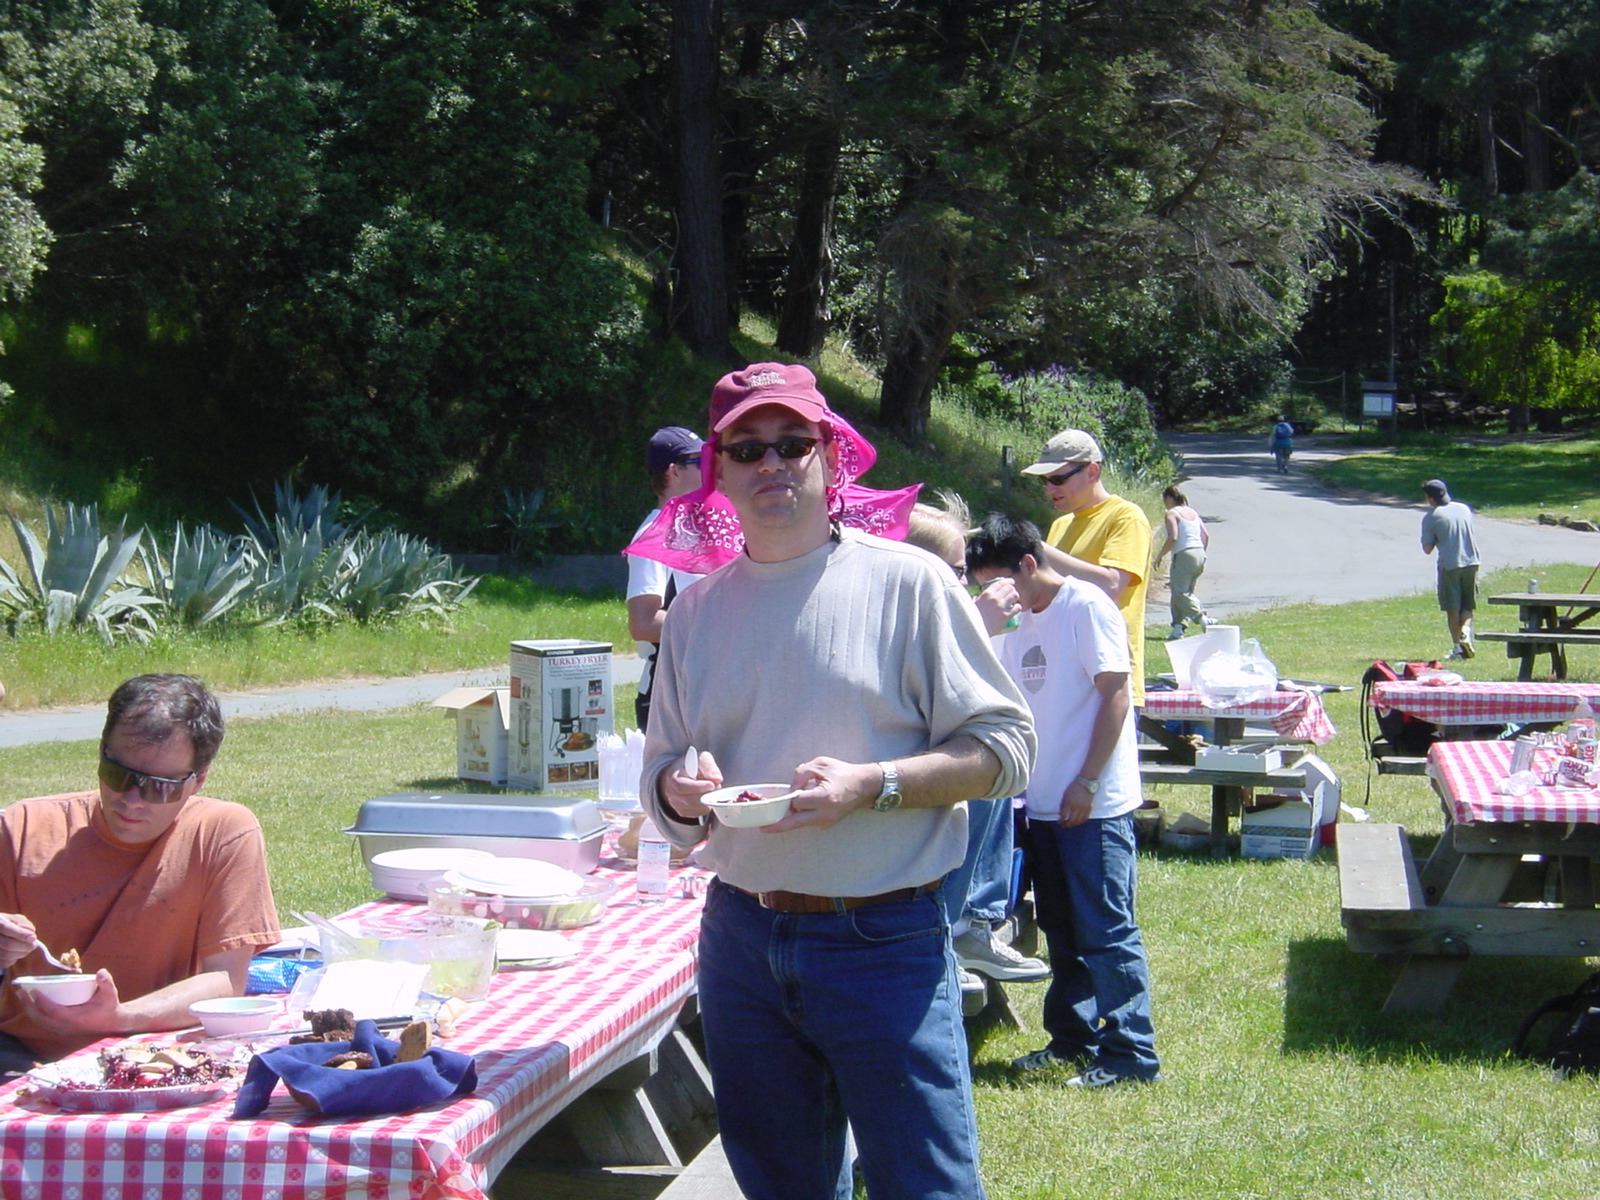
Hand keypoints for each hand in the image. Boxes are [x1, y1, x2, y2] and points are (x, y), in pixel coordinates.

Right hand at [0, 912, 36, 970]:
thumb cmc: (9, 924)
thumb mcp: (16, 919)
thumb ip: (24, 924)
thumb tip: (31, 936)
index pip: (7, 928)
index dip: (21, 934)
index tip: (33, 938)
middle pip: (8, 944)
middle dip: (25, 946)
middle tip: (33, 945)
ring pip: (6, 955)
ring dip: (21, 953)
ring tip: (26, 949)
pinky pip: (3, 963)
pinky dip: (13, 959)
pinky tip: (15, 953)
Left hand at [16, 969, 123, 1036]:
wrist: (111, 1023)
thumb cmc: (109, 1006)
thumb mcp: (111, 993)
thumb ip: (106, 982)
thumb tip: (101, 971)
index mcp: (76, 1019)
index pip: (54, 1012)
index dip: (43, 1002)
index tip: (35, 991)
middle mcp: (66, 1026)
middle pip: (41, 1018)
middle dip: (29, 1005)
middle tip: (22, 991)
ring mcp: (62, 1029)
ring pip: (40, 1022)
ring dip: (30, 1009)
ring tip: (23, 995)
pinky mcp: (60, 1028)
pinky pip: (43, 1022)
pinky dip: (35, 1013)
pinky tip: (31, 1003)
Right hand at [659, 748, 722, 818]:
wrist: (682, 774)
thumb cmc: (692, 765)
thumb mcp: (700, 758)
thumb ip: (708, 766)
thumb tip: (717, 779)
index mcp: (672, 777)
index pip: (681, 786)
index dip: (697, 787)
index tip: (711, 785)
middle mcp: (671, 793)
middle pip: (689, 800)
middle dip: (706, 795)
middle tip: (717, 787)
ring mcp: (676, 804)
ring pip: (696, 808)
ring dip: (708, 800)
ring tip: (713, 789)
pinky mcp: (683, 812)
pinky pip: (698, 813)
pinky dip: (707, 806)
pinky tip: (708, 796)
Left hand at [762, 756, 878, 832]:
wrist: (864, 786)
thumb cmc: (842, 773)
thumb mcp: (821, 764)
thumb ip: (802, 773)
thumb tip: (790, 789)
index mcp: (825, 798)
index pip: (797, 802)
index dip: (790, 795)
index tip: (788, 792)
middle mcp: (826, 814)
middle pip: (795, 823)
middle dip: (778, 825)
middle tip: (763, 828)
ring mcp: (827, 822)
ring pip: (800, 823)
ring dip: (790, 818)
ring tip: (778, 814)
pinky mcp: (827, 824)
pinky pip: (808, 822)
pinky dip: (800, 816)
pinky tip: (797, 809)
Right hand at [974, 578, 1023, 635]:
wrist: (973, 630)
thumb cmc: (971, 617)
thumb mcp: (973, 603)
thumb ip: (978, 598)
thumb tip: (978, 596)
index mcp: (987, 593)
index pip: (1001, 583)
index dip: (1008, 581)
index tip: (1011, 582)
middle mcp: (995, 598)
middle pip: (1010, 588)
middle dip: (1012, 590)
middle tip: (1012, 593)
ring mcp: (1001, 607)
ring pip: (1015, 595)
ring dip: (1015, 597)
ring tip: (1013, 601)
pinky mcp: (1006, 616)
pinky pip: (1017, 608)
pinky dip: (1017, 607)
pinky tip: (1015, 609)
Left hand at [1057, 782, 1094, 827]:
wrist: (1086, 784)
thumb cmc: (1074, 788)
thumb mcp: (1065, 795)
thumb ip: (1062, 805)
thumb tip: (1061, 814)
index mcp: (1069, 803)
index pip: (1064, 815)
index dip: (1061, 820)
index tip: (1059, 821)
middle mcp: (1077, 807)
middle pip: (1071, 820)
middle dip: (1066, 824)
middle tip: (1063, 825)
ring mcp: (1084, 809)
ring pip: (1078, 821)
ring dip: (1073, 824)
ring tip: (1070, 824)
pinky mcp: (1089, 809)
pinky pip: (1085, 818)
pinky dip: (1081, 822)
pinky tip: (1078, 822)